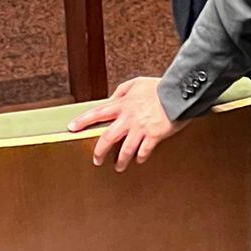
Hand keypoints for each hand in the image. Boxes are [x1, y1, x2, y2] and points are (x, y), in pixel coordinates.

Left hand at [67, 77, 184, 170]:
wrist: (179, 92)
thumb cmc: (159, 87)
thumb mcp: (137, 83)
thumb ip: (122, 90)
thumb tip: (112, 99)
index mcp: (123, 104)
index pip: (98, 112)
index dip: (83, 120)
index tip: (71, 128)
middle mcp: (128, 118)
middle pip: (107, 138)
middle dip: (99, 152)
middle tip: (96, 160)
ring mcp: (140, 129)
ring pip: (124, 150)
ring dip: (119, 161)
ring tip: (118, 167)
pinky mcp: (153, 136)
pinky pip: (143, 152)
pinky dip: (140, 158)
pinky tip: (139, 160)